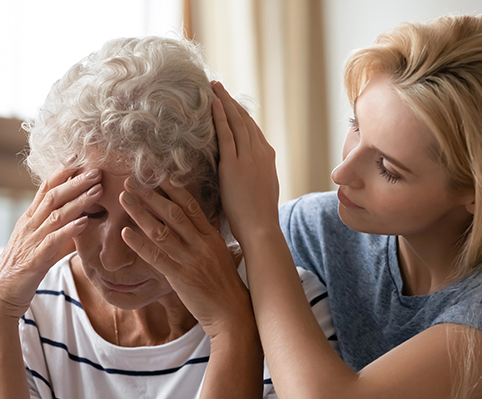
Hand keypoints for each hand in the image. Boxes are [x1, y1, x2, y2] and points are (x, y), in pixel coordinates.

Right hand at [0, 161, 102, 321]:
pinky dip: (69, 230)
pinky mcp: (35, 260)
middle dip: (75, 182)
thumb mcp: (38, 243)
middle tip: (96, 170)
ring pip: (55, 215)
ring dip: (77, 201)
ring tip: (96, 190)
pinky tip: (84, 222)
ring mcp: (31, 241)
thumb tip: (79, 219)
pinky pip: (53, 241)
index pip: (45, 189)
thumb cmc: (21, 269)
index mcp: (29, 219)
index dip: (62, 173)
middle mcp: (29, 226)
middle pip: (52, 196)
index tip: (78, 158)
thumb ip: (55, 229)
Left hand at [118, 179, 254, 338]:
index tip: (156, 174)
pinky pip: (156, 257)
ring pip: (162, 231)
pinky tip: (125, 233)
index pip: (190, 205)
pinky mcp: (180, 277)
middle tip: (132, 180)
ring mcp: (191, 260)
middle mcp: (201, 244)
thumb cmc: (225, 285)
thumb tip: (195, 221)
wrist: (232, 312)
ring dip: (140, 213)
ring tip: (124, 199)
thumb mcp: (220, 254)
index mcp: (211, 236)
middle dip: (151, 194)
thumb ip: (205, 237)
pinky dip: (140, 244)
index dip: (172, 188)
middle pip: (173, 213)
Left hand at [211, 81, 281, 244]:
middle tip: (218, 87)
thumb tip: (246, 170)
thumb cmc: (259, 216)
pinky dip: (220, 117)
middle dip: (231, 102)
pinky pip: (226, 135)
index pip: (253, 129)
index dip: (240, 114)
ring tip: (213, 88)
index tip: (230, 103)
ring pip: (236, 122)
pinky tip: (213, 104)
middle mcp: (261, 153)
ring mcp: (248, 157)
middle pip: (245, 120)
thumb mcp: (262, 189)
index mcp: (268, 157)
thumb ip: (256, 174)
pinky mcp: (234, 165)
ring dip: (224, 102)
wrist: (261, 227)